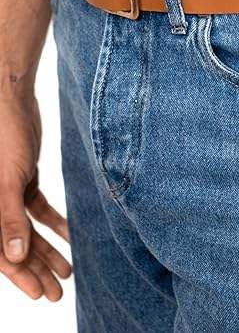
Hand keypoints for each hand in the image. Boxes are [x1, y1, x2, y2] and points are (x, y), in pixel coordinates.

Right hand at [0, 96, 70, 300]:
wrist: (13, 103)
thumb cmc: (6, 138)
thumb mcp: (8, 181)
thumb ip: (9, 218)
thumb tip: (15, 258)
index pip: (1, 254)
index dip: (21, 277)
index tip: (42, 294)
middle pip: (17, 247)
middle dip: (38, 270)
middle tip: (60, 290)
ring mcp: (8, 195)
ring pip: (29, 231)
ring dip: (48, 250)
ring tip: (69, 270)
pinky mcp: (23, 181)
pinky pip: (38, 209)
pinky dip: (54, 223)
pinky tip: (72, 235)